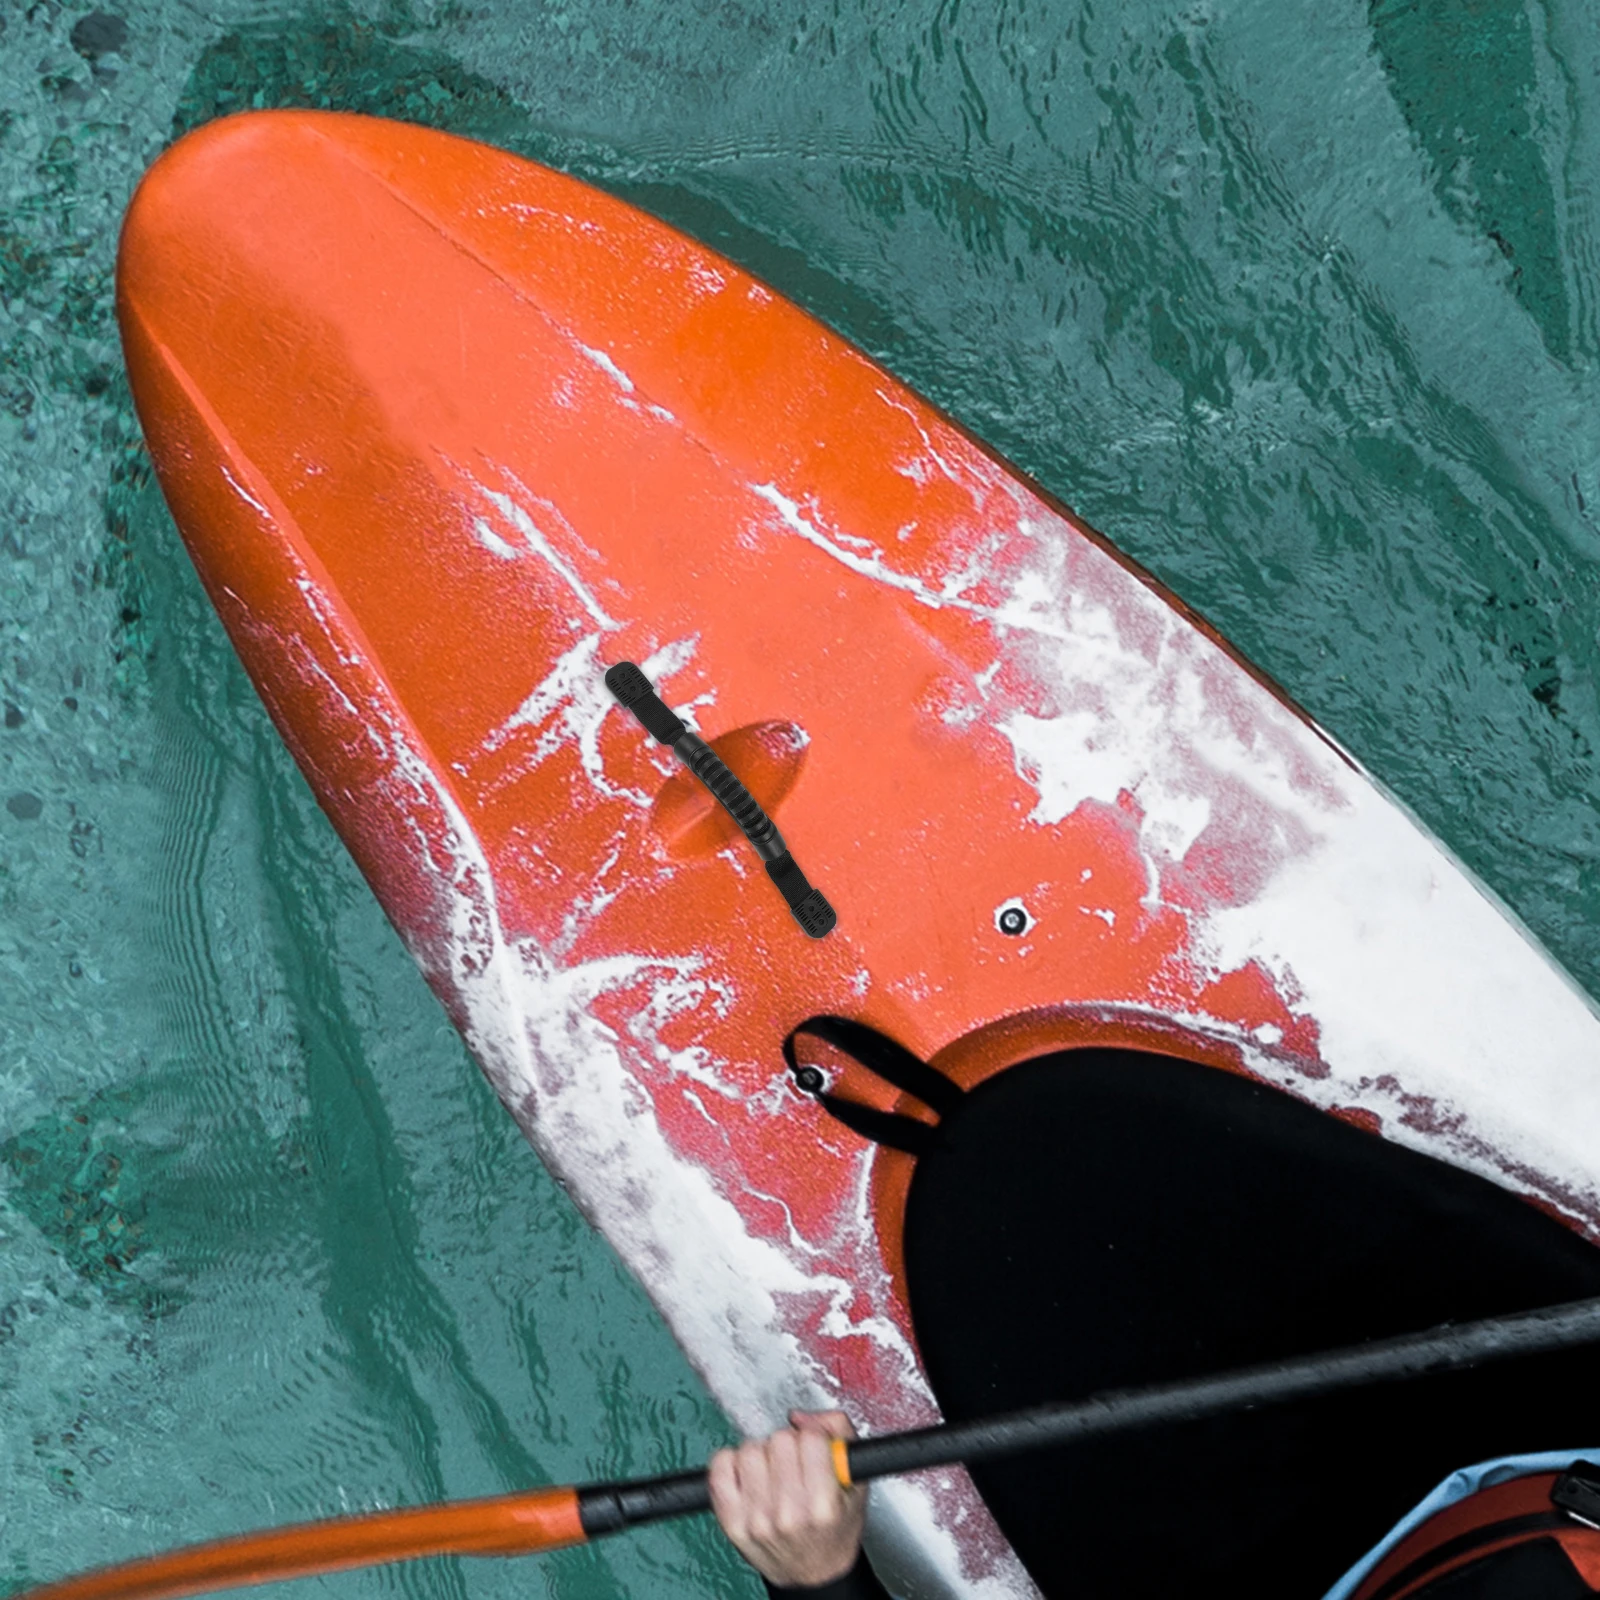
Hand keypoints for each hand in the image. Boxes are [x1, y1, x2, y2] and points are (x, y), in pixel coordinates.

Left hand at [708, 1409, 866, 1588]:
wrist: (812, 1575)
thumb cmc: (834, 1530)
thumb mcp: (856, 1485)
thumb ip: (840, 1435)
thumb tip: (801, 1418)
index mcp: (822, 1506)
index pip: (811, 1438)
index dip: (815, 1437)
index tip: (816, 1449)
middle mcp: (788, 1514)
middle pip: (779, 1440)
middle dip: (790, 1444)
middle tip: (795, 1462)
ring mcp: (756, 1519)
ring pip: (751, 1449)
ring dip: (762, 1453)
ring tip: (773, 1470)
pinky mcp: (731, 1521)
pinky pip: (720, 1466)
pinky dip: (732, 1462)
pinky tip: (748, 1473)